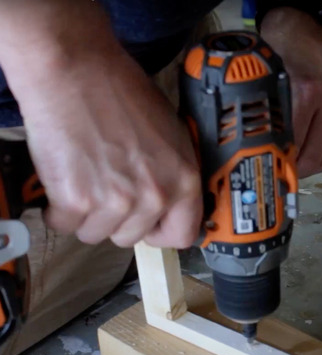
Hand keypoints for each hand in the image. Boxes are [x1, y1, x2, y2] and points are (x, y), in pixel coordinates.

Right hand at [0, 1, 201, 248]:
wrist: (76, 71)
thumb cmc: (120, 92)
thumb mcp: (171, 134)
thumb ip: (171, 173)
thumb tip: (167, 201)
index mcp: (184, 179)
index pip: (183, 234)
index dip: (160, 231)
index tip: (148, 225)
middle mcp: (155, 196)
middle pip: (131, 237)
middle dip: (115, 217)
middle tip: (104, 184)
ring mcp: (117, 201)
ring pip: (95, 233)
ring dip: (85, 213)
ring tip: (83, 175)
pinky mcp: (77, 200)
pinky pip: (64, 224)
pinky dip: (57, 207)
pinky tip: (63, 178)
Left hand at [260, 8, 321, 177]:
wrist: (304, 45)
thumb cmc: (282, 67)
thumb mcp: (271, 92)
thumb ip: (273, 125)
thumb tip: (272, 162)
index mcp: (308, 94)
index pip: (296, 145)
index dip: (284, 163)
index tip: (276, 171)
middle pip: (316, 155)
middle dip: (300, 169)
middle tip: (287, 172)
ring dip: (315, 163)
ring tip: (301, 162)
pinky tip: (316, 150)